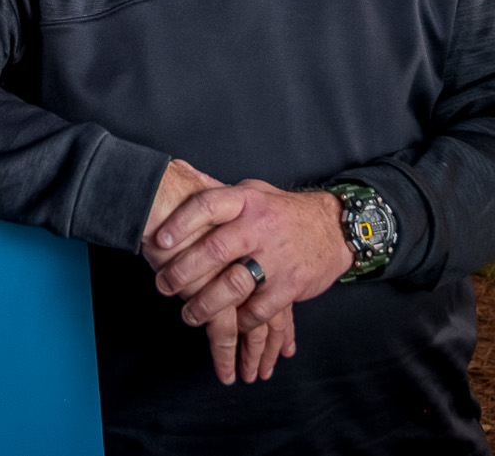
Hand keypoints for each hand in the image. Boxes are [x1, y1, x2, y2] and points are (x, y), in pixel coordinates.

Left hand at [150, 178, 354, 354]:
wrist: (334, 228)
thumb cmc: (282, 211)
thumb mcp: (253, 190)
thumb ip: (215, 187)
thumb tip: (177, 169)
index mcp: (246, 200)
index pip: (207, 204)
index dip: (181, 222)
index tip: (159, 240)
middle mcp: (260, 226)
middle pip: (215, 249)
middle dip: (183, 271)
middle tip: (163, 285)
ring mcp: (277, 256)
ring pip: (234, 284)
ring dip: (206, 304)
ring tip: (189, 314)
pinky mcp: (291, 283)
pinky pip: (260, 309)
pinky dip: (241, 320)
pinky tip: (229, 324)